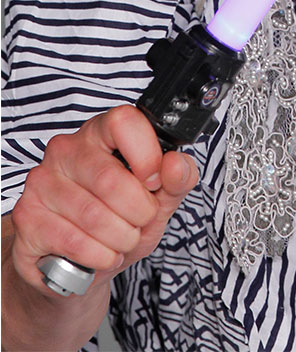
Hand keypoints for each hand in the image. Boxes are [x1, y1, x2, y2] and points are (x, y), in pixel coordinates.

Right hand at [9, 105, 197, 293]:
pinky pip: (73, 241)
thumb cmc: (119, 223)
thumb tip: (176, 163)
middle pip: (112, 180)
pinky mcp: (27, 218)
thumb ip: (177, 180)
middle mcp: (66, 151)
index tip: (154, 182)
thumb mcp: (158, 202)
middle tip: (140, 222)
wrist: (80, 265)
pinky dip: (99, 256)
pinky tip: (102, 254)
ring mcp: (42, 182)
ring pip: (94, 216)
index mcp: (100, 133)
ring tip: (122, 240)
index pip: (125, 122)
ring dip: (121, 239)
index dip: (148, 157)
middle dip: (139, 212)